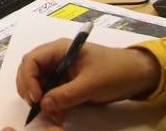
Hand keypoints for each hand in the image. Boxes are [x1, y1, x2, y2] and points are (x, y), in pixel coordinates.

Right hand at [15, 41, 160, 125]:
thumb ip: (65, 94)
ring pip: (39, 85)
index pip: (31, 60)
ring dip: (41, 101)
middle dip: (30, 91)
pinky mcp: (67, 83)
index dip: (28, 78)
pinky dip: (50, 105)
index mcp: (59, 49)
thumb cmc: (114, 72)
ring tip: (53, 115)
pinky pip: (50, 93)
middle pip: (30, 72)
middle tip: (38, 108)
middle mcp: (56, 58)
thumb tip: (43, 104)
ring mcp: (61, 71)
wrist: (137, 76)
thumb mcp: (90, 84)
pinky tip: (58, 115)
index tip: (36, 98)